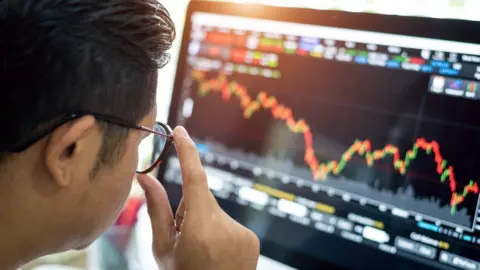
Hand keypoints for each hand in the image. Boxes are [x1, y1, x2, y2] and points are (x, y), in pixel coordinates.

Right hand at [137, 126, 259, 269]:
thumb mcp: (162, 248)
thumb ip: (156, 209)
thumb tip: (145, 178)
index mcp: (199, 228)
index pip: (193, 178)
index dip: (187, 151)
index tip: (180, 131)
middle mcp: (226, 226)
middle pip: (201, 199)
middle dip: (188, 210)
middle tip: (182, 236)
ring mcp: (242, 233)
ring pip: (214, 212)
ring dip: (203, 223)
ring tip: (200, 250)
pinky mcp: (251, 238)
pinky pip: (229, 224)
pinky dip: (218, 233)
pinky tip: (215, 254)